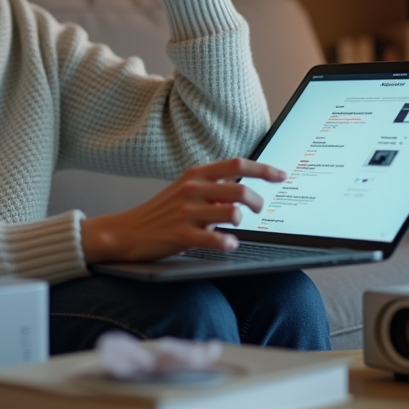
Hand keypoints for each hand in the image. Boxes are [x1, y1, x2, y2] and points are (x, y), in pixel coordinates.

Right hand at [80, 158, 286, 263]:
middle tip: (260, 210)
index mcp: (195, 174)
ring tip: (238, 227)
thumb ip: (212, 185)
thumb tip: (245, 185)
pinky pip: (215, 239)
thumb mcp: (185, 189)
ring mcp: (186, 212)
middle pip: (240, 190)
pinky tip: (229, 245)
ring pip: (232, 213)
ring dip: (243, 222)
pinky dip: (228, 243)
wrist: (126, 231)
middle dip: (258, 202)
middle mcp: (192, 189)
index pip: (237, 164)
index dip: (264, 169)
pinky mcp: (181, 235)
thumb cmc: (161, 212)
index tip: (282, 175)